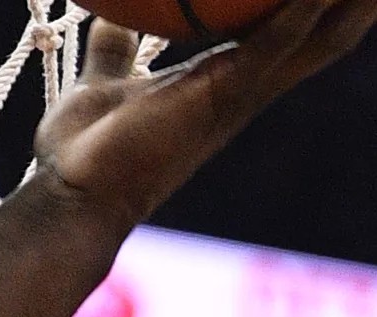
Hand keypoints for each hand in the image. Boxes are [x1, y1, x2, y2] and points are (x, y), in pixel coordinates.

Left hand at [36, 0, 376, 225]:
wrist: (71, 194)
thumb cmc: (83, 152)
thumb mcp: (104, 84)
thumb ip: (114, 49)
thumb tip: (108, 12)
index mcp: (227, 80)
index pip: (290, 35)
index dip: (320, 5)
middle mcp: (248, 88)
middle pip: (325, 36)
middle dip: (354, 4)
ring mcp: (242, 93)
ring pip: (320, 38)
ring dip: (349, 3)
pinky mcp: (226, 94)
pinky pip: (277, 41)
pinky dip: (302, 7)